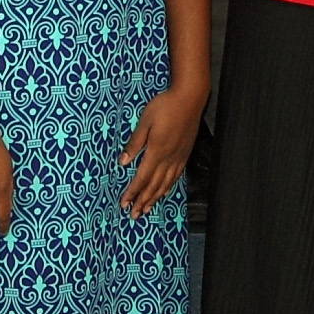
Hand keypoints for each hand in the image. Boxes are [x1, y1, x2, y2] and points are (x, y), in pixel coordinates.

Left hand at [118, 82, 207, 218]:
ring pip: (166, 184)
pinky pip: (176, 176)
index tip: (124, 203)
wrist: (190, 98)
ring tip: (147, 209)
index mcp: (157, 151)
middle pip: (154, 186)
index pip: (142, 178)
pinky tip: (164, 192)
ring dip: (155, 198)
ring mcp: (179, 156)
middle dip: (142, 201)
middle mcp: (169, 158)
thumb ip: (135, 143)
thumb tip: (123, 162)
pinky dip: (168, 187)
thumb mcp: (145, 122)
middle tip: (134, 215)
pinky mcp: (185, 153)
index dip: (132, 192)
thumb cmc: (165, 106)